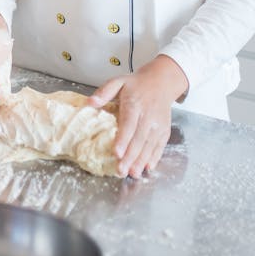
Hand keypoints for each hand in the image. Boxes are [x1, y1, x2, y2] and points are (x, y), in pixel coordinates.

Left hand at [88, 55, 186, 178]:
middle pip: (139, 139)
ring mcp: (158, 125)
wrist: (161, 82)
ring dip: (141, 161)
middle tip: (121, 171)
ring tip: (133, 173)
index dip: (123, 140)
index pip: (129, 124)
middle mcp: (148, 116)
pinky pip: (160, 146)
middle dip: (130, 157)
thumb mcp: (118, 82)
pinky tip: (148, 168)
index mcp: (135, 104)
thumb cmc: (136, 84)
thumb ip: (104, 91)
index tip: (117, 153)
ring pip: (149, 145)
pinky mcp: (164, 130)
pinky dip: (154, 157)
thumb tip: (90, 102)